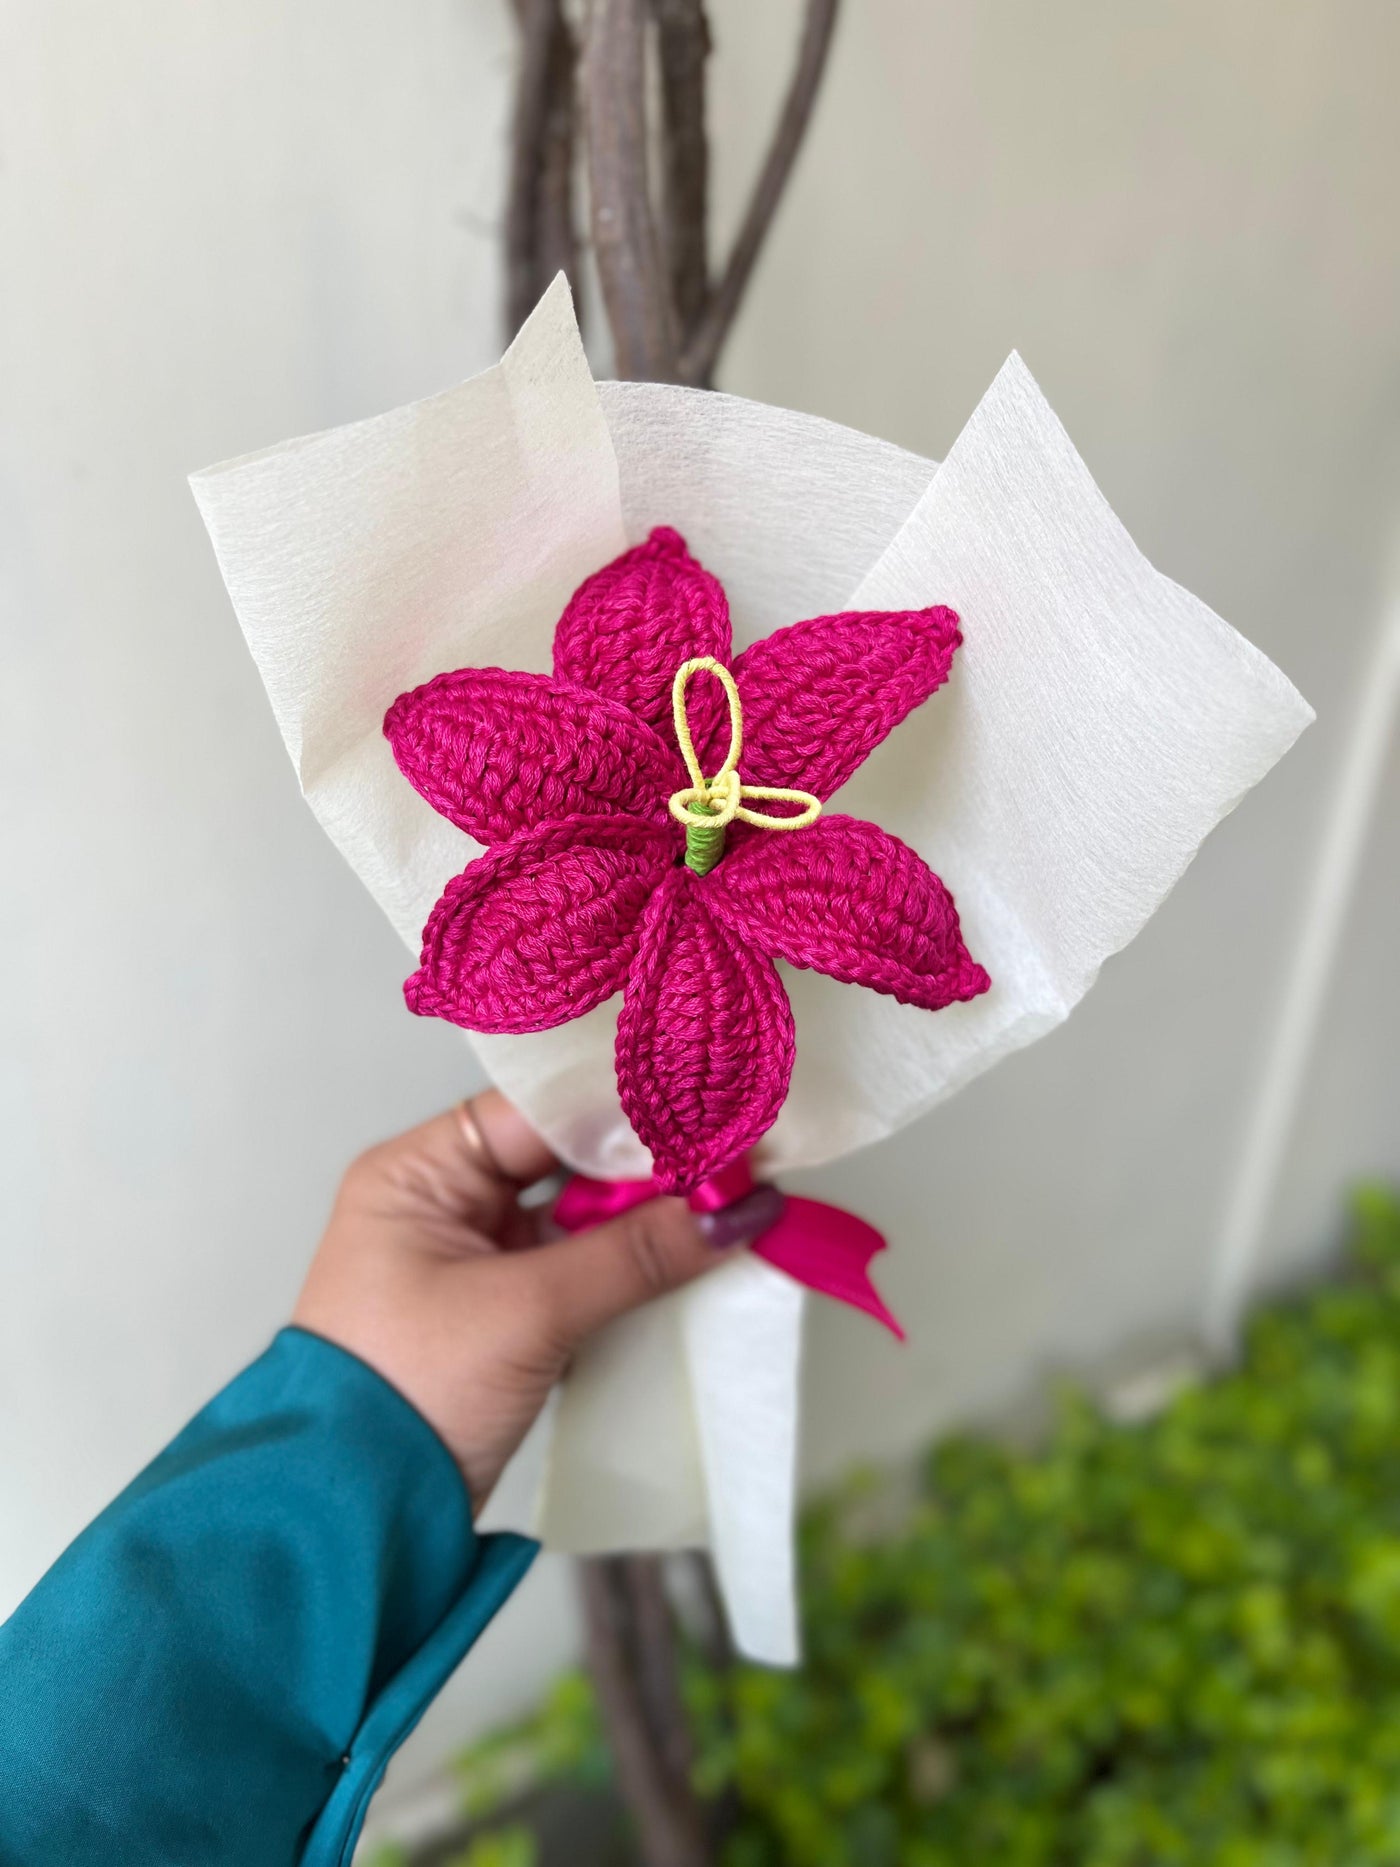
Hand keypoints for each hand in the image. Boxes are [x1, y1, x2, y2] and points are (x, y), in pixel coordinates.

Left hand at [292, 1092, 783, 1510]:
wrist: (355, 1516)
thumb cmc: (410, 1391)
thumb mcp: (528, 1312)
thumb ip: (636, 1253)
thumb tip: (738, 1211)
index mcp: (417, 1173)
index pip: (537, 1112)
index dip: (623, 1111)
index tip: (708, 1112)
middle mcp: (440, 1202)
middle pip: (564, 1159)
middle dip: (647, 1167)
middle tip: (736, 1163)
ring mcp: (469, 1259)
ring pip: (576, 1215)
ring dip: (644, 1218)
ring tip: (729, 1205)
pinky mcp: (498, 1314)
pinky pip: (575, 1266)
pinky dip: (627, 1264)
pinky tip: (689, 1257)